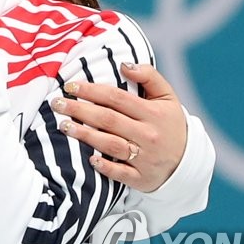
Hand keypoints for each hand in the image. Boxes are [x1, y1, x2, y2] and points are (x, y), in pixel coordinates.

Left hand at [51, 63, 186, 192]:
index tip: (70, 86)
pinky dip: (105, 166)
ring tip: (63, 126)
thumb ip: (149, 76)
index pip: (117, 98)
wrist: (186, 161)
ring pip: (111, 145)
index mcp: (154, 113)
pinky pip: (120, 173)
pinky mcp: (141, 178)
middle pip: (109, 119)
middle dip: (80, 110)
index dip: (91, 90)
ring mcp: (145, 158)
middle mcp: (149, 135)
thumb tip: (124, 65)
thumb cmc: (168, 123)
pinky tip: (89, 158)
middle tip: (57, 103)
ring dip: (85, 135)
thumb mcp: (167, 97)